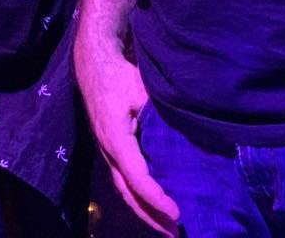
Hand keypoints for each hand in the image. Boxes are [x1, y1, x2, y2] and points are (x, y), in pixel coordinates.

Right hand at [73, 43, 177, 235]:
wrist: (93, 64)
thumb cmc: (120, 76)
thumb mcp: (142, 91)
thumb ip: (161, 113)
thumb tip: (191, 129)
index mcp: (117, 141)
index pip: (138, 179)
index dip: (157, 199)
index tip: (177, 213)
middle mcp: (109, 153)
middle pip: (128, 194)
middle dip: (151, 216)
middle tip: (174, 232)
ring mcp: (107, 152)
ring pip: (125, 190)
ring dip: (145, 210)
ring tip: (166, 226)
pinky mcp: (111, 149)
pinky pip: (125, 179)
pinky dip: (139, 195)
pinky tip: (155, 202)